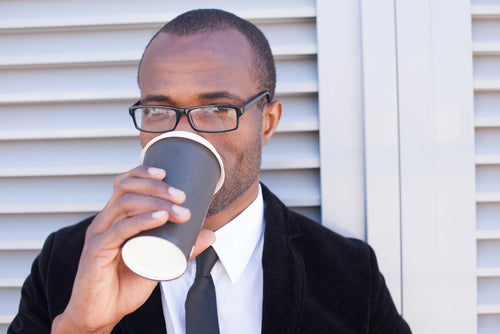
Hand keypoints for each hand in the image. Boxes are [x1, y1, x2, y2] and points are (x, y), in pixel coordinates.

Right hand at [51, 166, 214, 333]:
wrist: (101, 313)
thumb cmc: (125, 284)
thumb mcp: (158, 262)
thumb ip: (181, 248)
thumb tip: (210, 234)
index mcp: (115, 218)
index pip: (124, 184)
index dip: (143, 173)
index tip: (168, 173)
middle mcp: (104, 221)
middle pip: (126, 189)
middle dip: (156, 187)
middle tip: (182, 196)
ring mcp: (98, 235)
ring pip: (124, 205)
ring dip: (156, 202)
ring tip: (179, 210)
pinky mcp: (95, 252)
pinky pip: (118, 230)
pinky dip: (142, 221)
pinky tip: (160, 218)